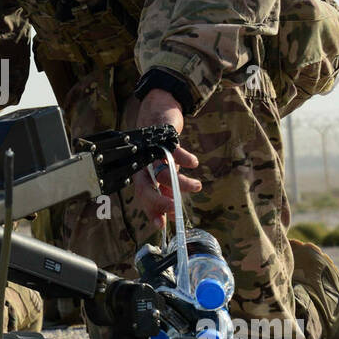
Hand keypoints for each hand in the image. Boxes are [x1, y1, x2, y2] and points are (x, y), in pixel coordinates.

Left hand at [131, 89, 201, 227]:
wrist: (159, 113)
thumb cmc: (159, 148)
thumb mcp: (160, 171)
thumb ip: (163, 192)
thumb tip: (166, 217)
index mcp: (141, 174)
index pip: (142, 196)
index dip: (151, 211)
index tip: (161, 225)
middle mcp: (142, 165)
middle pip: (145, 187)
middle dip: (160, 202)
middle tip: (175, 210)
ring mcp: (152, 152)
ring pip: (162, 172)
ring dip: (181, 183)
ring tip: (197, 187)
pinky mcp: (163, 138)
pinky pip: (173, 151)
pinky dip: (184, 159)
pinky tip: (194, 164)